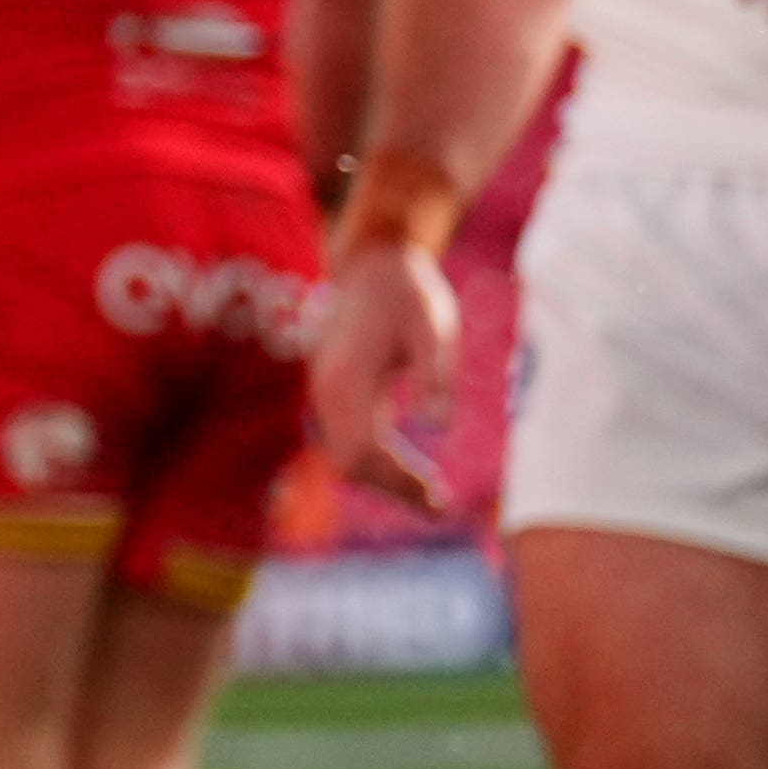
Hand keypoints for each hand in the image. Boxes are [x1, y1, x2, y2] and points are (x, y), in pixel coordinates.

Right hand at [305, 240, 464, 512]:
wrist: (374, 262)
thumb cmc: (409, 292)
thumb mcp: (434, 328)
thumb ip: (435, 375)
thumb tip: (436, 428)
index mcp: (345, 379)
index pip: (360, 451)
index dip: (397, 479)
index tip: (439, 493)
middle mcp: (327, 392)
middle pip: (348, 463)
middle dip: (391, 489)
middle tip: (440, 506)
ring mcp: (327, 393)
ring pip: (345, 456)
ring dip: (384, 481)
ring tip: (432, 498)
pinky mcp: (338, 393)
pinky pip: (349, 441)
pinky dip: (378, 463)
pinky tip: (413, 472)